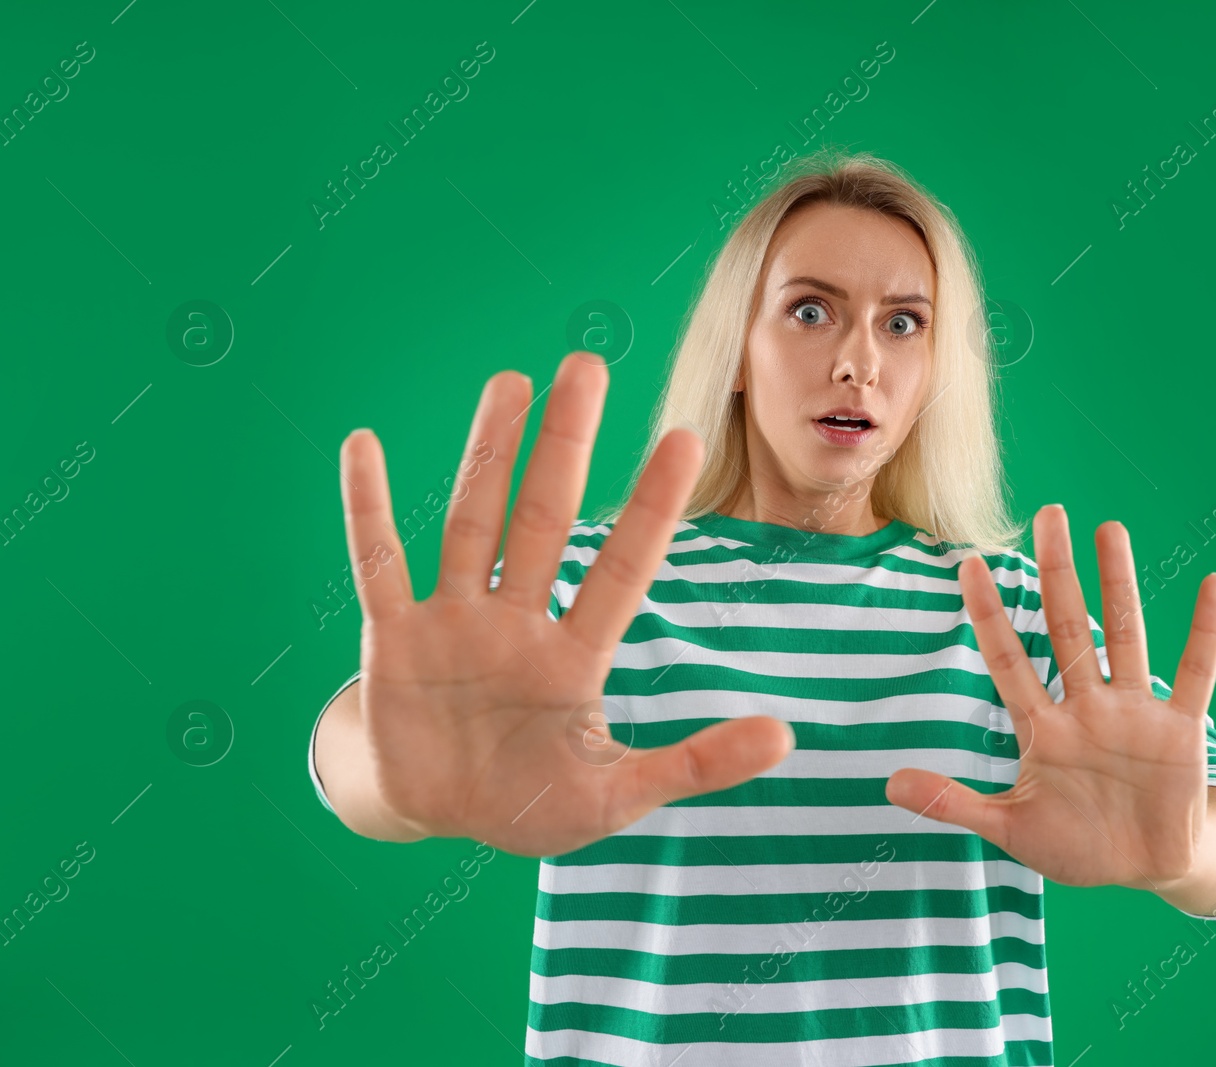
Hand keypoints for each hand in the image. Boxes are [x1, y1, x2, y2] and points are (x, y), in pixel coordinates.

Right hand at [338, 354, 795, 856]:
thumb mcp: (615, 797)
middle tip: (588, 366)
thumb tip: (787, 734)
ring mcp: (454, 624)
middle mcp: (518, 622)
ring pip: (472, 524)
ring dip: (488, 456)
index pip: (622, 568)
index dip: (651, 508)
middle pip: (545, 520)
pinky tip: (362, 448)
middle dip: (565, 446)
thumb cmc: (530, 803)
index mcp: (576, 657)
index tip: (684, 439)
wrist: (434, 817)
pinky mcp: (393, 641)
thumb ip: (694, 763)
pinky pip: (377, 567)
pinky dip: (367, 512)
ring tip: (511, 383)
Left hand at [884, 504, 1215, 892]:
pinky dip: (1206, 632)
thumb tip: (886, 785)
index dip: (988, 615)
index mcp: (1044, 728)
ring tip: (1110, 529)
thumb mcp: (1010, 828)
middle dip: (1057, 573)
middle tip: (1048, 514)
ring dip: (1120, 585)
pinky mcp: (1181, 731)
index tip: (966, 564)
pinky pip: (1197, 674)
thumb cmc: (1075, 843)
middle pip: (1067, 627)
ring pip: (1126, 636)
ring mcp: (1134, 714)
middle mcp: (1087, 707)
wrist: (1145, 870)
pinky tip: (1214, 585)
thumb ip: (953, 804)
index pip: (1008, 660)